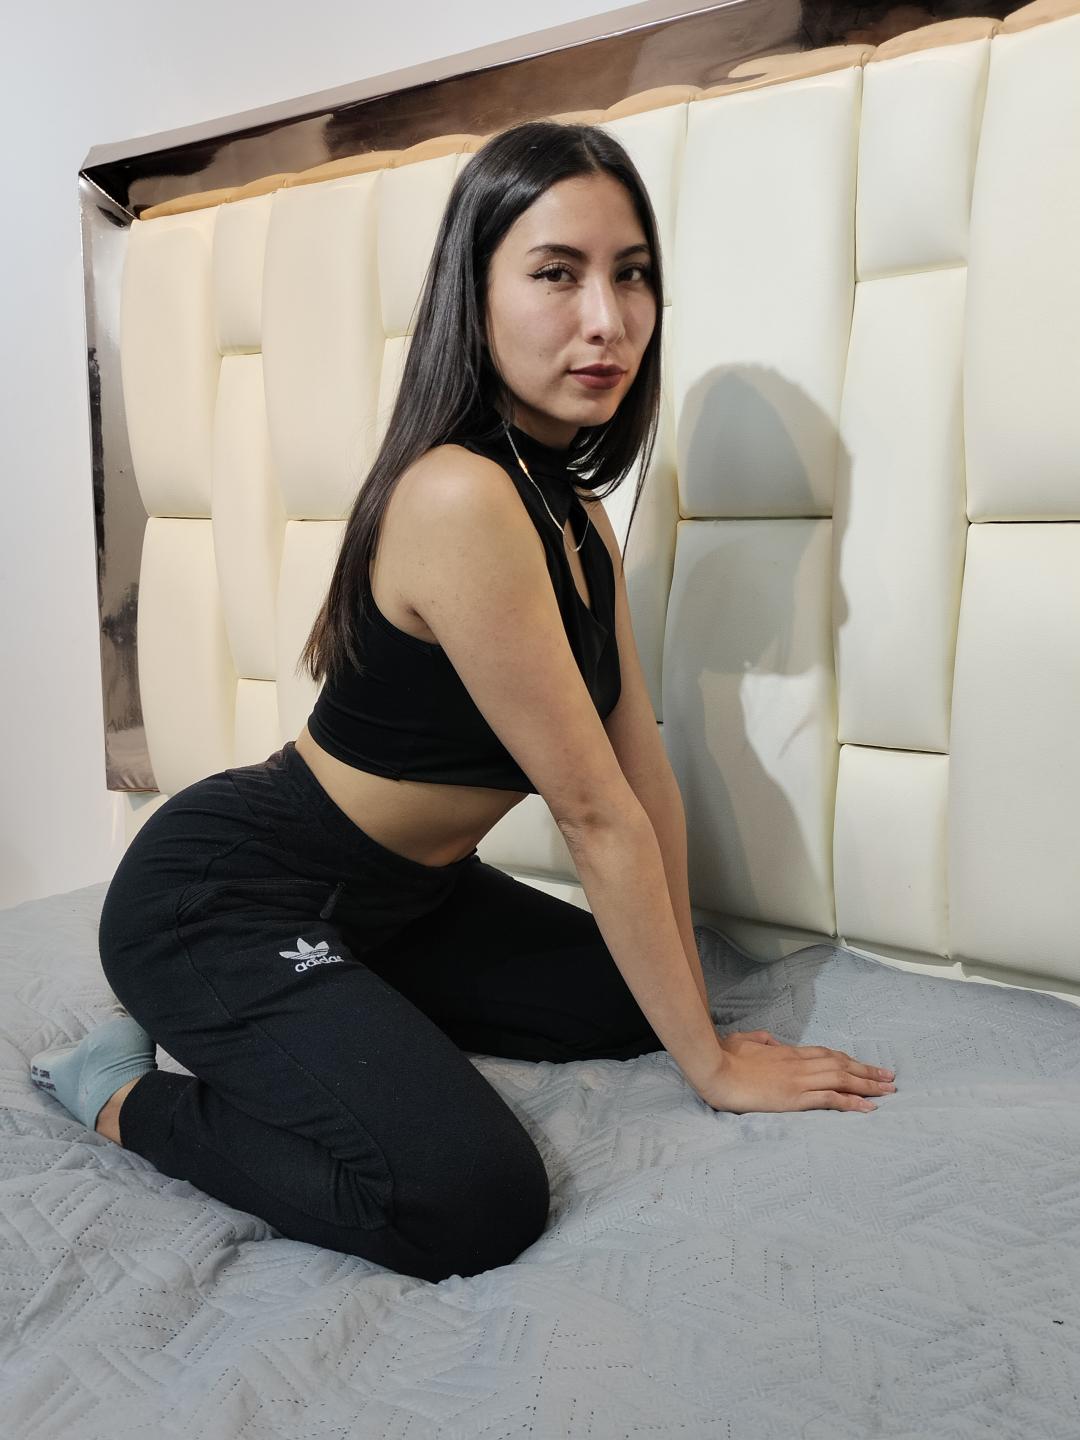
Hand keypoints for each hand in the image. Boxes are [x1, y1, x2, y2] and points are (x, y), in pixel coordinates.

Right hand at [700, 1031, 896, 1113]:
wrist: (714, 1068)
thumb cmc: (723, 1055)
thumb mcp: (744, 1040)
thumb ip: (761, 1040)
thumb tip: (772, 1041)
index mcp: (787, 1053)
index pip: (825, 1054)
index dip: (848, 1060)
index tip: (863, 1065)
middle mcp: (798, 1064)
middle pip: (841, 1065)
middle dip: (867, 1071)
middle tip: (889, 1077)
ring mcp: (798, 1080)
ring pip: (841, 1079)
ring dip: (867, 1085)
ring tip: (887, 1090)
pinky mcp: (794, 1098)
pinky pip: (829, 1099)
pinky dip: (851, 1102)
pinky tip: (866, 1107)